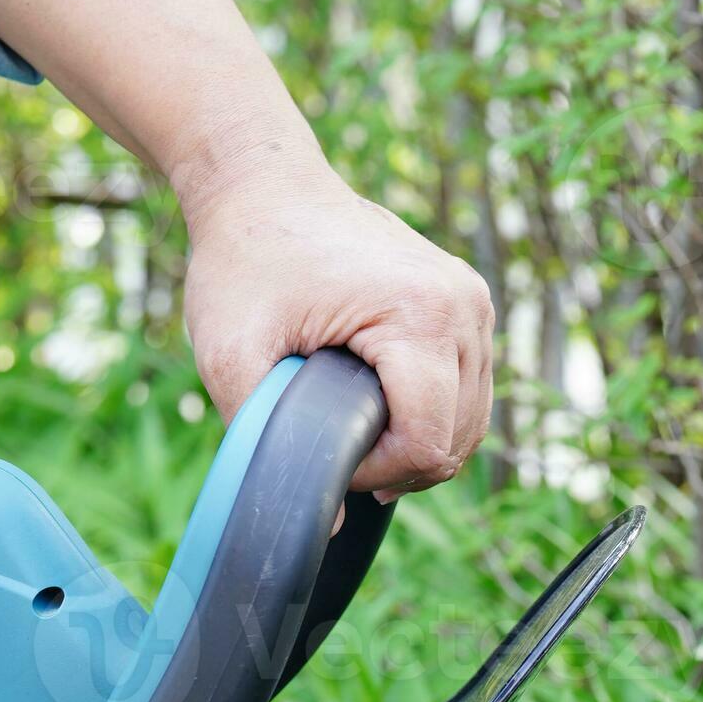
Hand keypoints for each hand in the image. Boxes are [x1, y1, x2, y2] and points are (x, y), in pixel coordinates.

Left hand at [0, 0, 494, 497]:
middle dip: (400, 465)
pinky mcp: (469, 302)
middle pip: (460, 439)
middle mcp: (464, 306)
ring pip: (472, 421)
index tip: (325, 455)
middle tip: (335, 448)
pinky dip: (432, 413)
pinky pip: (469, 389)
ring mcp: (474, 301)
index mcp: (421, 314)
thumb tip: (325, 519)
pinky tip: (380, 410)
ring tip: (355, 432)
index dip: (377, 473)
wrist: (262, 182)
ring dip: (418, 443)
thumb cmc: (242, 260)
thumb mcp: (228, 353)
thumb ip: (265, 439)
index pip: (430, 441)